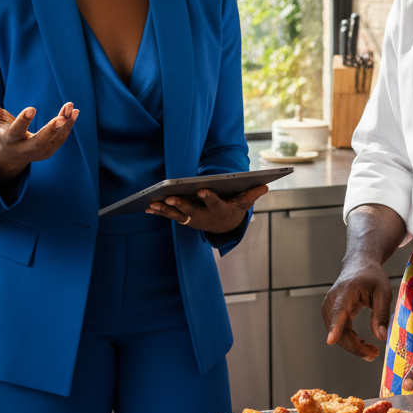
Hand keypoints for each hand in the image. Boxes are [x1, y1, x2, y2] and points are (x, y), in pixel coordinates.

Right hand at [0, 88, 78, 185]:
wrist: (9, 155)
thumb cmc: (1, 132)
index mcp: (9, 140)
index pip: (16, 131)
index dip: (24, 121)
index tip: (32, 108)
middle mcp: (24, 149)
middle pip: (39, 142)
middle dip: (51, 130)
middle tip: (61, 118)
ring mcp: (38, 152)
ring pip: (54, 140)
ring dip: (64, 124)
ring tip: (70, 107)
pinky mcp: (49, 151)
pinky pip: (61, 139)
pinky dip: (69, 126)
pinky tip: (74, 112)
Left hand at [146, 183, 268, 233]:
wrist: (225, 226)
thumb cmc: (233, 208)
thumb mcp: (244, 203)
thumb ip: (251, 194)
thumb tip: (265, 185)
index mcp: (219, 210)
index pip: (214, 203)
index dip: (208, 197)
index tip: (202, 190)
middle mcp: (204, 217)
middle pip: (191, 211)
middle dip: (180, 204)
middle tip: (170, 197)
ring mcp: (192, 220)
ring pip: (177, 215)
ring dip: (164, 210)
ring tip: (153, 203)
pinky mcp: (184, 219)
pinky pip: (170, 216)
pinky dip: (159, 212)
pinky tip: (148, 206)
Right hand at [321, 262, 394, 361]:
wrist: (359, 266)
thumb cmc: (372, 277)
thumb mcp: (383, 291)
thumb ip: (382, 314)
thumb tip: (381, 337)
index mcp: (346, 291)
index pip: (339, 311)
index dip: (335, 327)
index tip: (330, 340)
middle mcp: (333, 300)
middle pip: (339, 330)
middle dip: (355, 346)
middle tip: (373, 355)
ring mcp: (329, 308)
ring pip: (338, 335)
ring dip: (353, 346)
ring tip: (372, 350)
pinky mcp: (330, 314)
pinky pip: (338, 332)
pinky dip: (350, 341)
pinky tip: (362, 343)